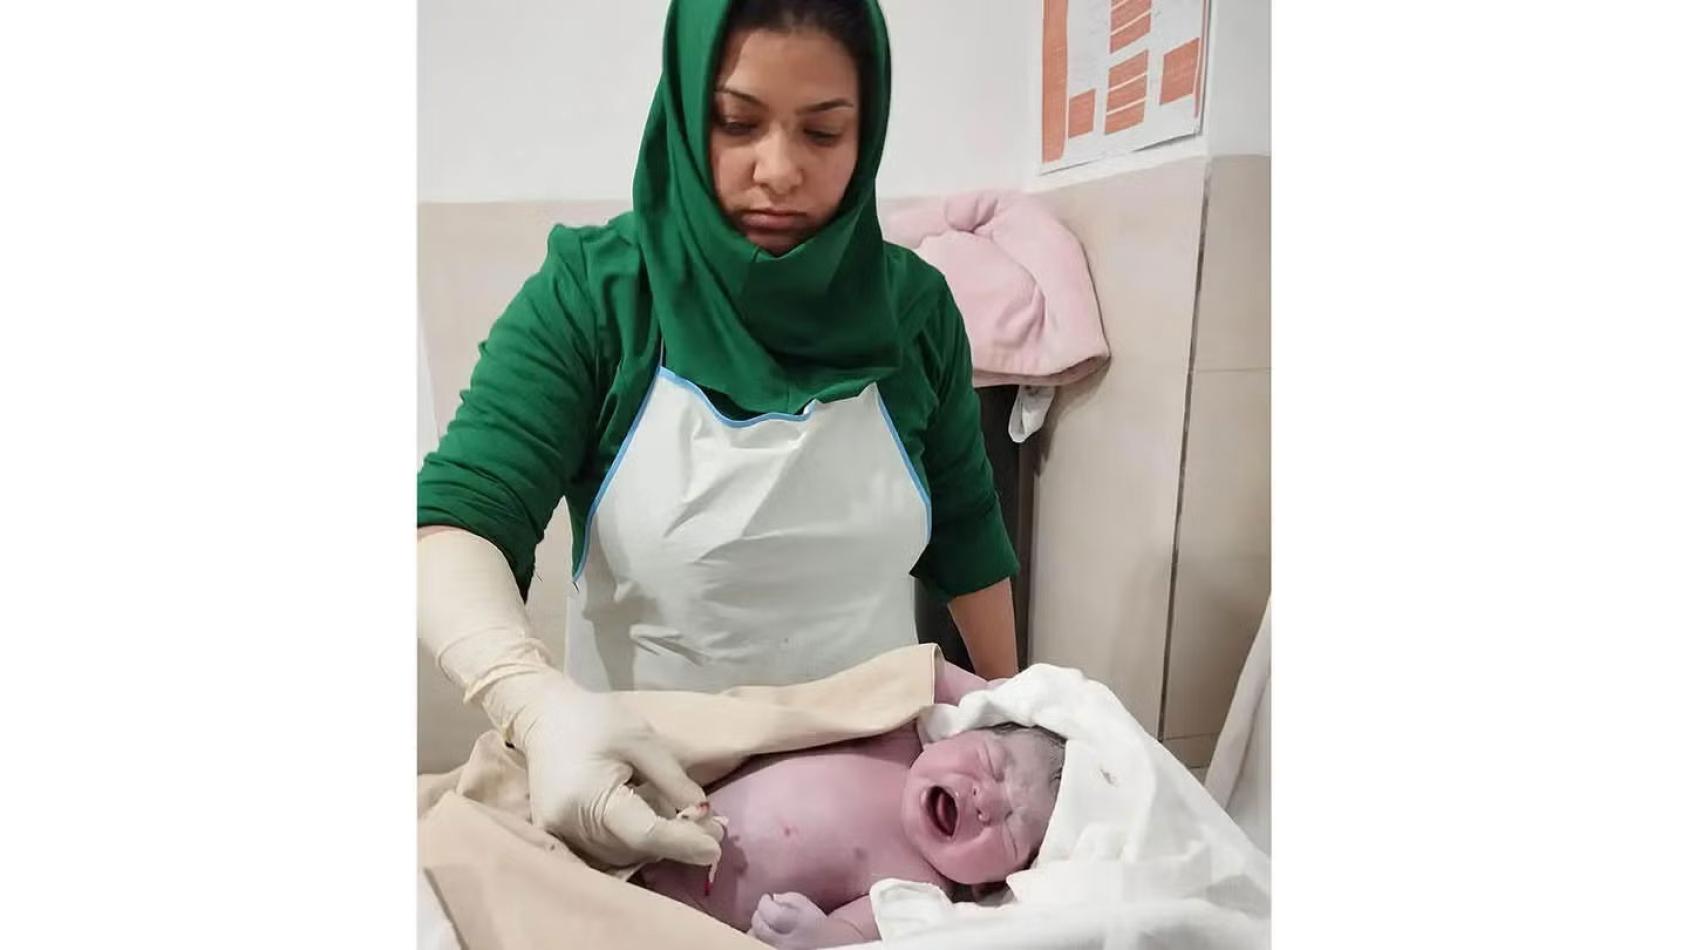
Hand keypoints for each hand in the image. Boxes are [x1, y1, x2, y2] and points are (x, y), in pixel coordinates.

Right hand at [504, 672, 721, 868]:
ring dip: (654, 845)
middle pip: (633, 849)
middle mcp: (568, 825)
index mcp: (589, 797)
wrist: (544, 714)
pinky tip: (647, 821)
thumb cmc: (595, 720)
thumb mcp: (643, 740)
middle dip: (673, 842)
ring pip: (620, 856)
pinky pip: (602, 850)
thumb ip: (673, 781)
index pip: (643, 833)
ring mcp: (558, 834)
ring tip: (680, 821)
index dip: (682, 842)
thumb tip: (704, 817)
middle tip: (710, 828)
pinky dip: (631, 842)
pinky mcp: (556, 835)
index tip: (716, 848)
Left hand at [749, 892, 828, 947]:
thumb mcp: (810, 908)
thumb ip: (790, 898)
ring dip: (756, 930)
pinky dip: (758, 941)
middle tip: (764, 910)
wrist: (832, 948)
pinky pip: (759, 947)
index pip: (773, 914)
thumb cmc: (819, 927)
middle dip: (759, 916)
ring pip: (755, 941)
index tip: (766, 898)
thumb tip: (773, 898)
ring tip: (765, 924)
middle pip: (761, 928)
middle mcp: (790, 944)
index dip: (765, 903)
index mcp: (802, 926)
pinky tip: (765, 938)